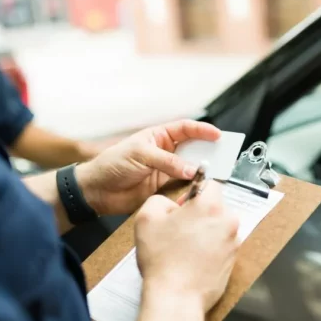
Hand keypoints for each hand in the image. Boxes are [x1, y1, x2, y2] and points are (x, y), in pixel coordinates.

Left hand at [77, 120, 220, 215]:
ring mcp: (166, 170)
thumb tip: (191, 170)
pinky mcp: (164, 188)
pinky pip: (183, 185)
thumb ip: (167, 162)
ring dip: (202, 170)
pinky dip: (192, 186)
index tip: (218, 135)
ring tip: (215, 173)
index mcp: (159, 137)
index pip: (186, 129)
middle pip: (193, 148)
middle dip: (208, 151)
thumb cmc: (113, 164)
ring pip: (191, 168)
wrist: (97, 191)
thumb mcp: (140, 155)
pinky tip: (200, 187)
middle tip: (223, 156)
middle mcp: (165, 152)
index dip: (202, 130)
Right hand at [135, 181, 239, 311]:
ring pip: (220, 228)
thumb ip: (159, 200)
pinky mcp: (234, 261)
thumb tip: (171, 204)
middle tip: (180, 230)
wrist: (176, 297)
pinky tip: (193, 261)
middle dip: (200, 214)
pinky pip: (222, 247)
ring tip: (185, 249)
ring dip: (206, 232)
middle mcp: (228, 221)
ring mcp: (234, 242)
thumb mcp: (146, 218)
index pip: (211, 184)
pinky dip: (211, 250)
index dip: (194, 193)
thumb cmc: (162, 259)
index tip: (183, 207)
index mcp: (210, 206)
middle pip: (216, 208)